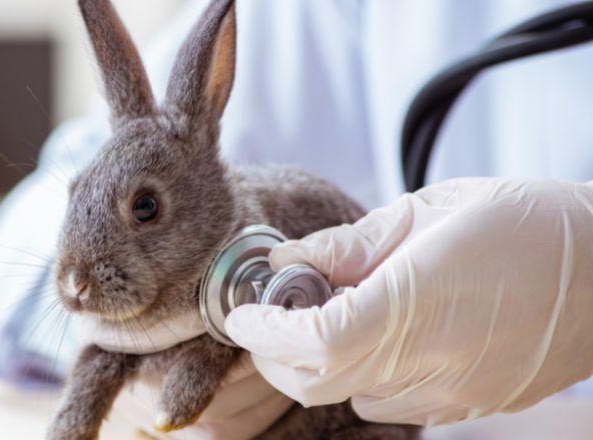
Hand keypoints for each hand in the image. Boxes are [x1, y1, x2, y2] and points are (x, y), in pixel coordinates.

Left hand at [225, 178, 592, 425]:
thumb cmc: (524, 224)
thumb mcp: (428, 210)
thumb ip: (348, 243)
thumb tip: (285, 260)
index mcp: (418, 303)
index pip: (317, 341)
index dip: (267, 331)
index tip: (244, 311)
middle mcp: (431, 360)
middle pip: (318, 383)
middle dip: (275, 354)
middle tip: (268, 317)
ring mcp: (452, 391)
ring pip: (348, 395)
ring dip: (319, 362)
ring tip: (330, 315)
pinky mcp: (469, 403)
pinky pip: (390, 399)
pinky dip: (362, 371)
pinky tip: (379, 332)